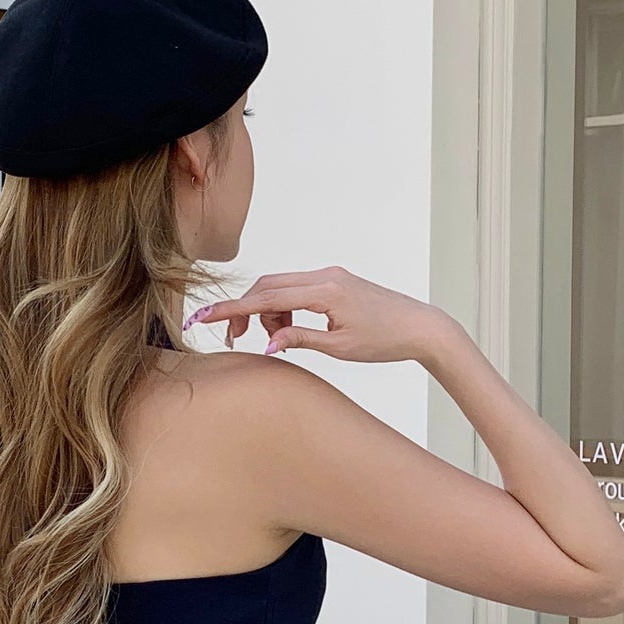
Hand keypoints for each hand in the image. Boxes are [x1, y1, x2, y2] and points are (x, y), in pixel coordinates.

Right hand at [186, 269, 449, 364]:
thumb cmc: (385, 340)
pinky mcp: (333, 281)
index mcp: (324, 291)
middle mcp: (324, 276)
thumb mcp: (340, 347)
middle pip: (266, 286)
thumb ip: (299, 340)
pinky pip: (296, 289)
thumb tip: (265, 343)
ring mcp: (329, 275)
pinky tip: (293, 330)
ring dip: (268, 312)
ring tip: (279, 339)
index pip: (266, 298)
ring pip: (280, 287)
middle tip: (237, 341)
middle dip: (245, 311)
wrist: (420, 327)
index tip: (203, 318)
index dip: (231, 309)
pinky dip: (285, 308)